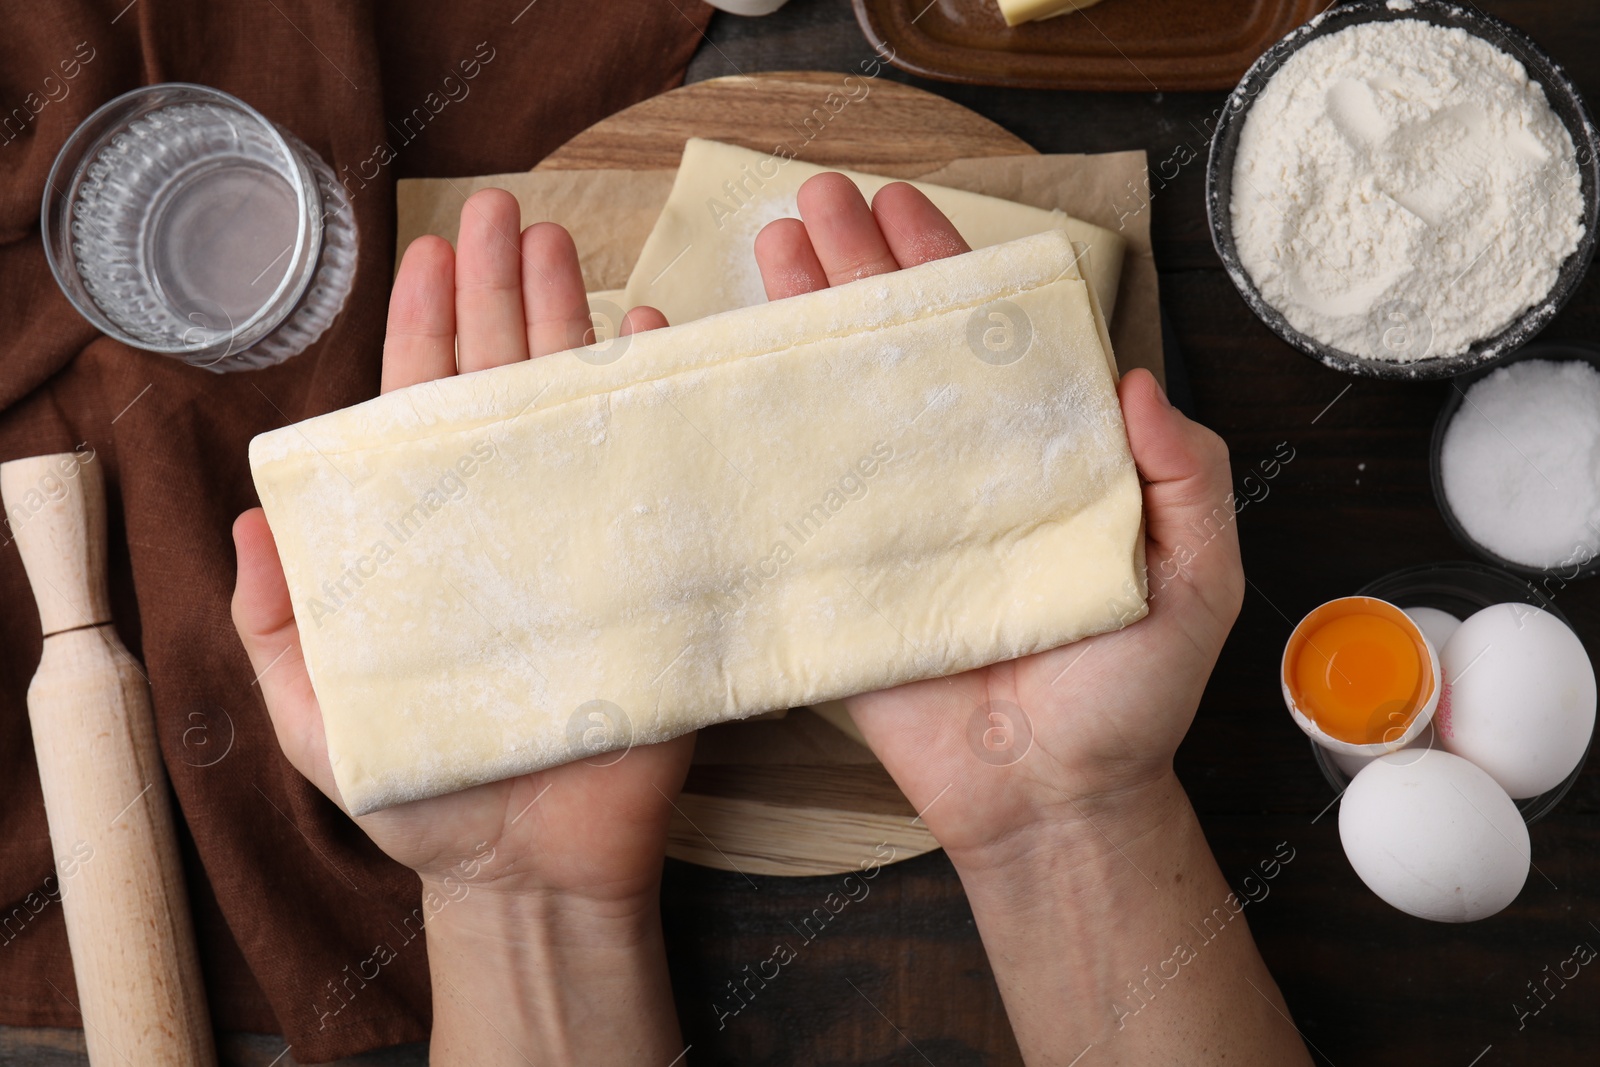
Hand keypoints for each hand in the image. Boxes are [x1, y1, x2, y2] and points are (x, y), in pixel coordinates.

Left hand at [232, 190, 690, 1063]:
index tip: (434, 250)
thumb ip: (282, 629)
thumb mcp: (319, 718)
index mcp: (425, 539)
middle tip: (509, 214)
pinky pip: (656, 472)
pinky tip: (653, 341)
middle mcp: (502, 521)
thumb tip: (248, 524)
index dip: (426, 327)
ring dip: (569, 322)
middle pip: (499, 383)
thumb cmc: (421, 795)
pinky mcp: (649, 576)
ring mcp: (578, 540)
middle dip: (502, 292)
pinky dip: (654, 402)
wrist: (531, 870)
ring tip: (568, 248)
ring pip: (572, 407)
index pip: (420, 409)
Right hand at [754, 175, 1307, 1065]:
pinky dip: (748, 437)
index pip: (985, 340)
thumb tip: (1141, 381)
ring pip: (840, 402)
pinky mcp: (839, 581)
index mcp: (1038, 460)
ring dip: (802, 321)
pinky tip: (717, 373)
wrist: (1050, 797)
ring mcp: (893, 523)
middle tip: (813, 200)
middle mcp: (960, 476)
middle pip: (899, 350)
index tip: (903, 206)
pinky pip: (789, 501)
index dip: (944, 268)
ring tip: (768, 246)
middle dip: (856, 269)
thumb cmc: (1131, 694)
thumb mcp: (1197, 577)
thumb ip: (1185, 477)